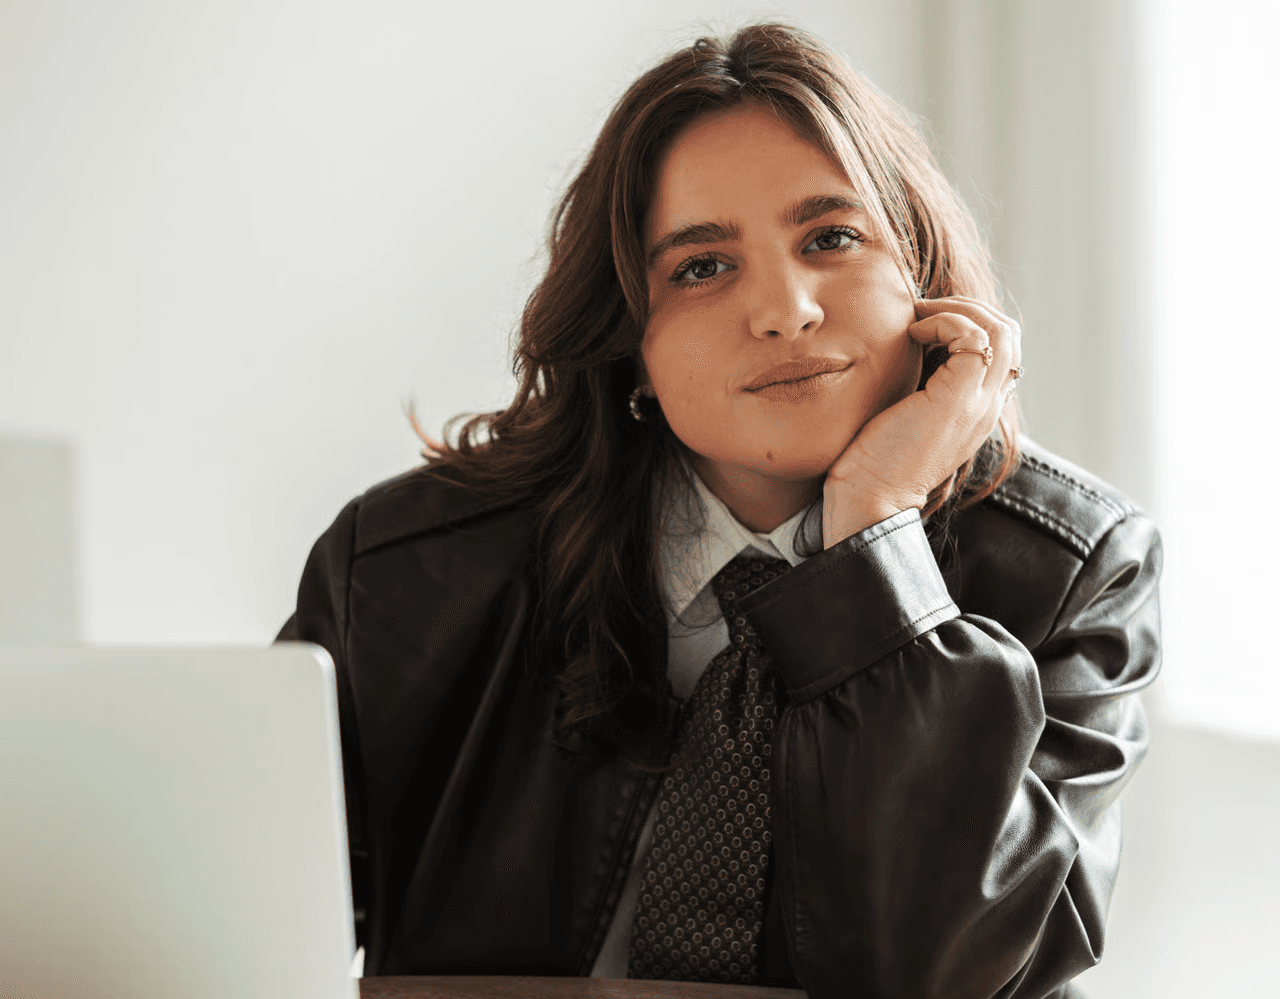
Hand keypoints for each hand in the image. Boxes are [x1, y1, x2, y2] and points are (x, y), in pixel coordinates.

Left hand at [822, 296, 1021, 546]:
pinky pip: (974, 337)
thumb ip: (920, 382)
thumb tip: (907, 341)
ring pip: (1001, 330)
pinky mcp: (959, 400)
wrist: (868, 499)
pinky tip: (911, 333)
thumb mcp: (905, 410)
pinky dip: (943, 322)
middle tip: (924, 308)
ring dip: (958, 309)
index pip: (1002, 349)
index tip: (923, 322)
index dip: (969, 323)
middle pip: (1010, 333)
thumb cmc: (873, 459)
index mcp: (977, 409)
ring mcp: (978, 403)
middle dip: (968, 307)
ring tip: (919, 315)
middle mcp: (988, 406)